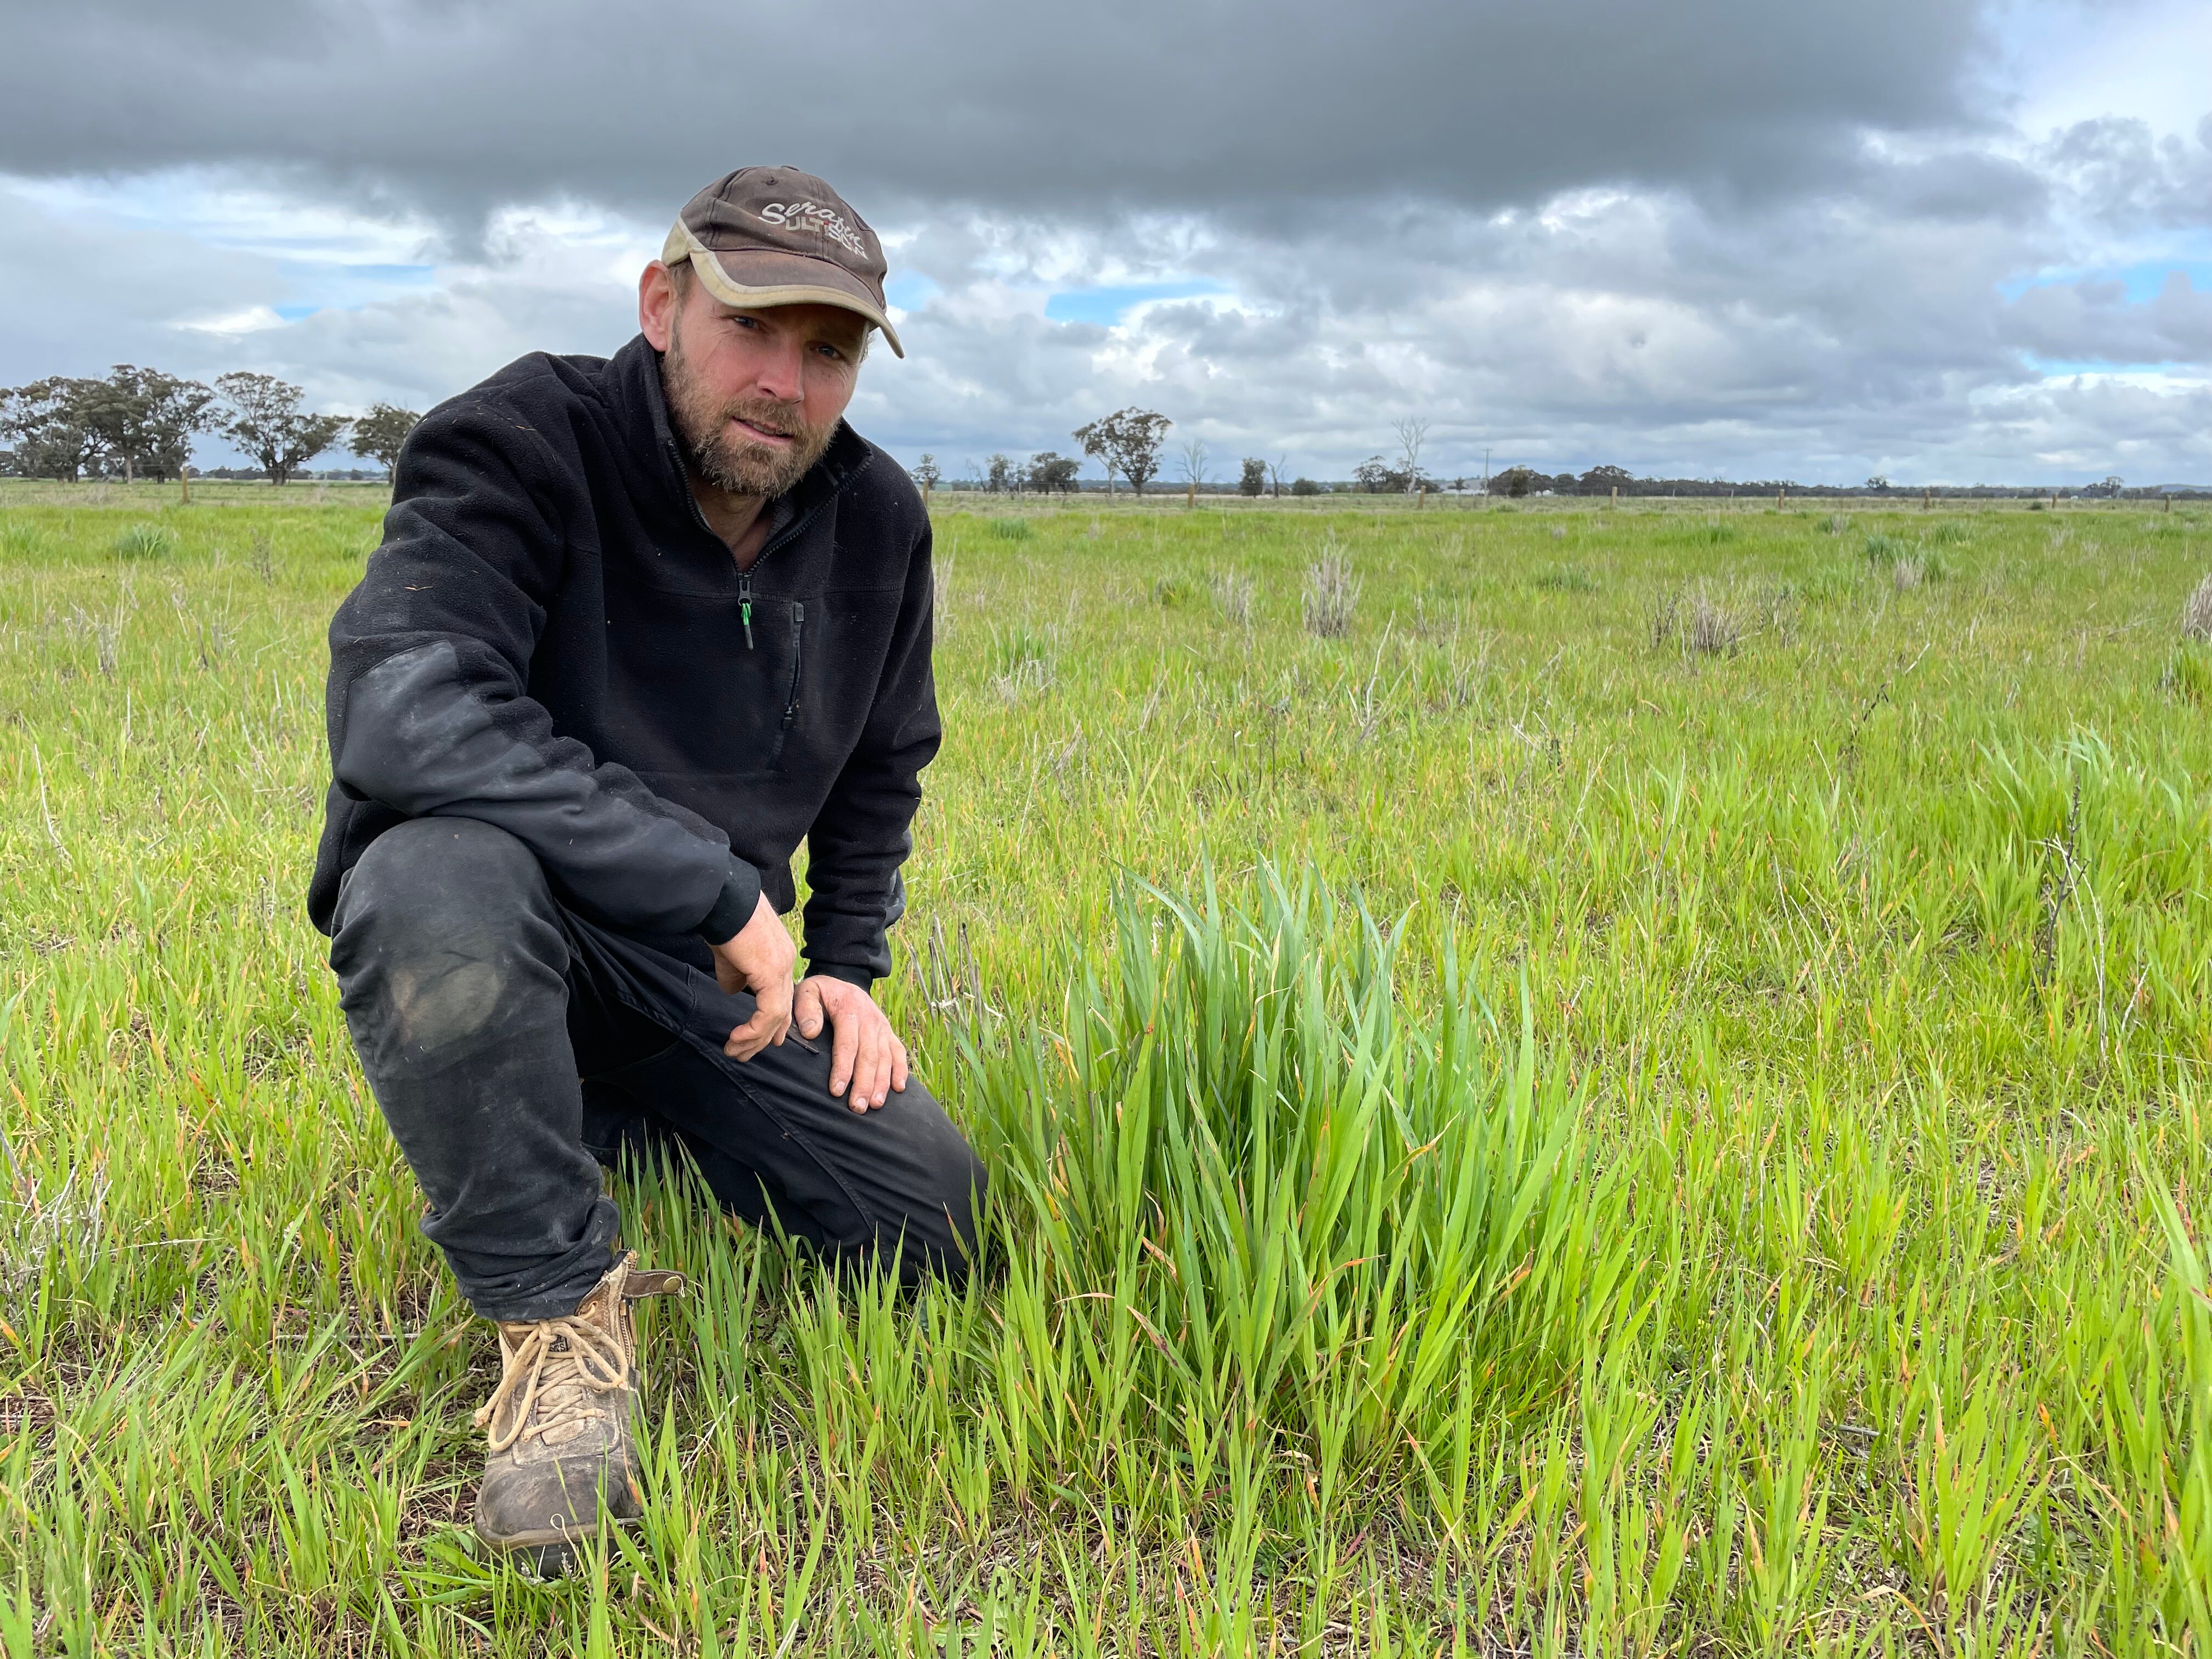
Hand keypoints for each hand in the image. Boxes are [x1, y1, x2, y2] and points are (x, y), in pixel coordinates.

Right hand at [709, 894, 795, 1060]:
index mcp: (779, 956)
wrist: (722, 900)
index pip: (781, 995)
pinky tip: (738, 1037)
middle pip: (782, 1009)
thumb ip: (735, 975)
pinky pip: (768, 1012)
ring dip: (755, 1038)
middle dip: (764, 1036)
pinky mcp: (770, 973)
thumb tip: (734, 991)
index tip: (763, 1039)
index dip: (774, 1021)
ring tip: (736, 1052)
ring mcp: (781, 967)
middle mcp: (786, 962)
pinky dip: (754, 1030)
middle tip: (746, 1054)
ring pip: (776, 1015)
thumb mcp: (729, 955)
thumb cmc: (722, 920)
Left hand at [793, 976, 909, 1111]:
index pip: (847, 1043)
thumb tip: (811, 1032)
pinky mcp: (888, 1033)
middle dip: (864, 1083)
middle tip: (856, 1107)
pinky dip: (901, 1070)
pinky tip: (898, 1088)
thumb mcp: (807, 992)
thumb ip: (806, 1009)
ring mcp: (882, 1026)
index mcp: (849, 1008)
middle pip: (869, 1055)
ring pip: (885, 1057)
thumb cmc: (821, 994)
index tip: (836, 1091)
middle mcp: (870, 1018)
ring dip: (881, 1083)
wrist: (842, 984)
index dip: (843, 1068)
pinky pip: (898, 1052)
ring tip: (875, 1104)